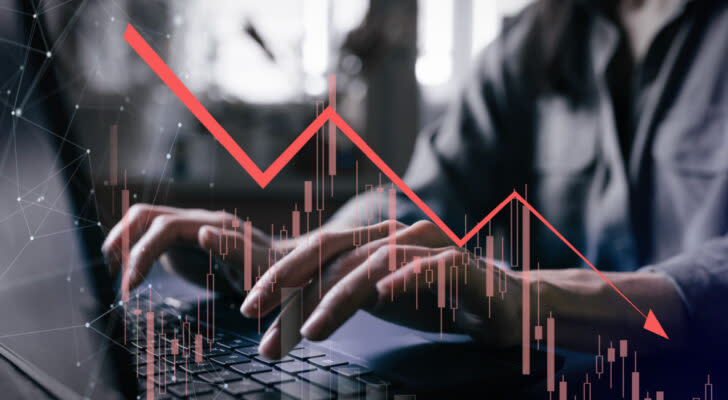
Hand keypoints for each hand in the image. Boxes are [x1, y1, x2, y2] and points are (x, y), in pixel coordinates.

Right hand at [101, 204, 271, 291]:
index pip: (165, 227)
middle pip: (146, 215)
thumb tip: (202, 232)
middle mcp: (198, 221)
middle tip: (109, 275)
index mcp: (214, 225)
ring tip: (111, 275)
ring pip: (144, 223)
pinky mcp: (184, 244)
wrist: (282, 268)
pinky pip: (151, 240)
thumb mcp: (261, 264)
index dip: (143, 252)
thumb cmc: (276, 270)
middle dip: (122, 240)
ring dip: (123, 244)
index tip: (130, 285)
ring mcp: (189, 230)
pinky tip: (127, 277)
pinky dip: (134, 254)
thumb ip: (234, 248)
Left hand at [241, 219, 520, 357]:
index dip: (278, 277)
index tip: (248, 311)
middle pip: (333, 252)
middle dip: (290, 282)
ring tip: (310, 331)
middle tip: (256, 314)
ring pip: (374, 264)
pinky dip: (407, 278)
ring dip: (339, 296)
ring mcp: (426, 247)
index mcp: (369, 244)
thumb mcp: (377, 300)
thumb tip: (291, 315)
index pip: (316, 255)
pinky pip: (432, 266)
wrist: (501, 302)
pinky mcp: (460, 263)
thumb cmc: (434, 301)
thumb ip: (340, 298)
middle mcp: (392, 238)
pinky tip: (383, 296)